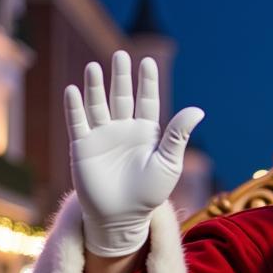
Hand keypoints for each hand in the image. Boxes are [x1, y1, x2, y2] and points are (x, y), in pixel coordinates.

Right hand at [65, 51, 203, 256]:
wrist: (123, 217)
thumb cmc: (149, 194)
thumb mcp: (168, 162)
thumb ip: (178, 134)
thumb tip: (198, 109)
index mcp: (146, 133)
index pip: (146, 101)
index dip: (147, 82)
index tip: (148, 61)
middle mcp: (123, 130)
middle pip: (121, 96)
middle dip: (121, 77)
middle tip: (121, 55)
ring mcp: (102, 137)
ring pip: (98, 105)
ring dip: (96, 87)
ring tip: (95, 67)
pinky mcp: (82, 147)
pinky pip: (78, 122)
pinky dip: (75, 107)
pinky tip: (73, 90)